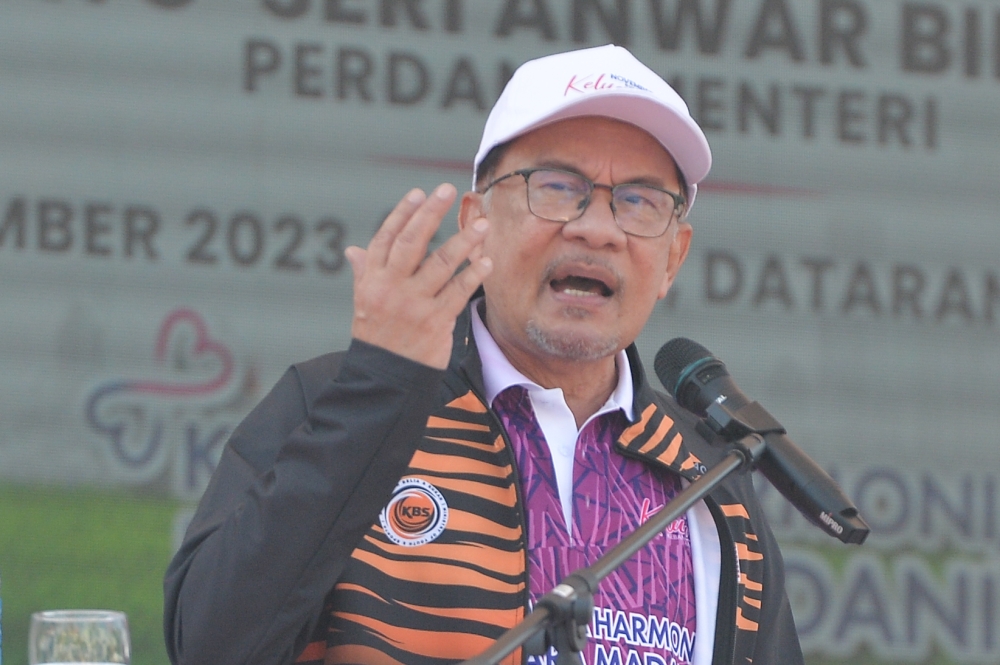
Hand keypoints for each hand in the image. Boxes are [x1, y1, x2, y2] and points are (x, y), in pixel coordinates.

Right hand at [344, 184, 491, 369]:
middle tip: (448, 190)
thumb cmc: (378, 335)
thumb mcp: (364, 303)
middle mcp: (391, 288)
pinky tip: (485, 260)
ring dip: (464, 241)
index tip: (420, 193)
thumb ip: (364, 273)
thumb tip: (353, 251)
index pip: (387, 238)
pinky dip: (473, 274)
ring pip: (441, 264)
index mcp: (372, 279)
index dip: (404, 214)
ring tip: (481, 224)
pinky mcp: (435, 322)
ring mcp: (414, 305)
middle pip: (412, 242)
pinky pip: (458, 292)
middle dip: (431, 213)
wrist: (385, 378)